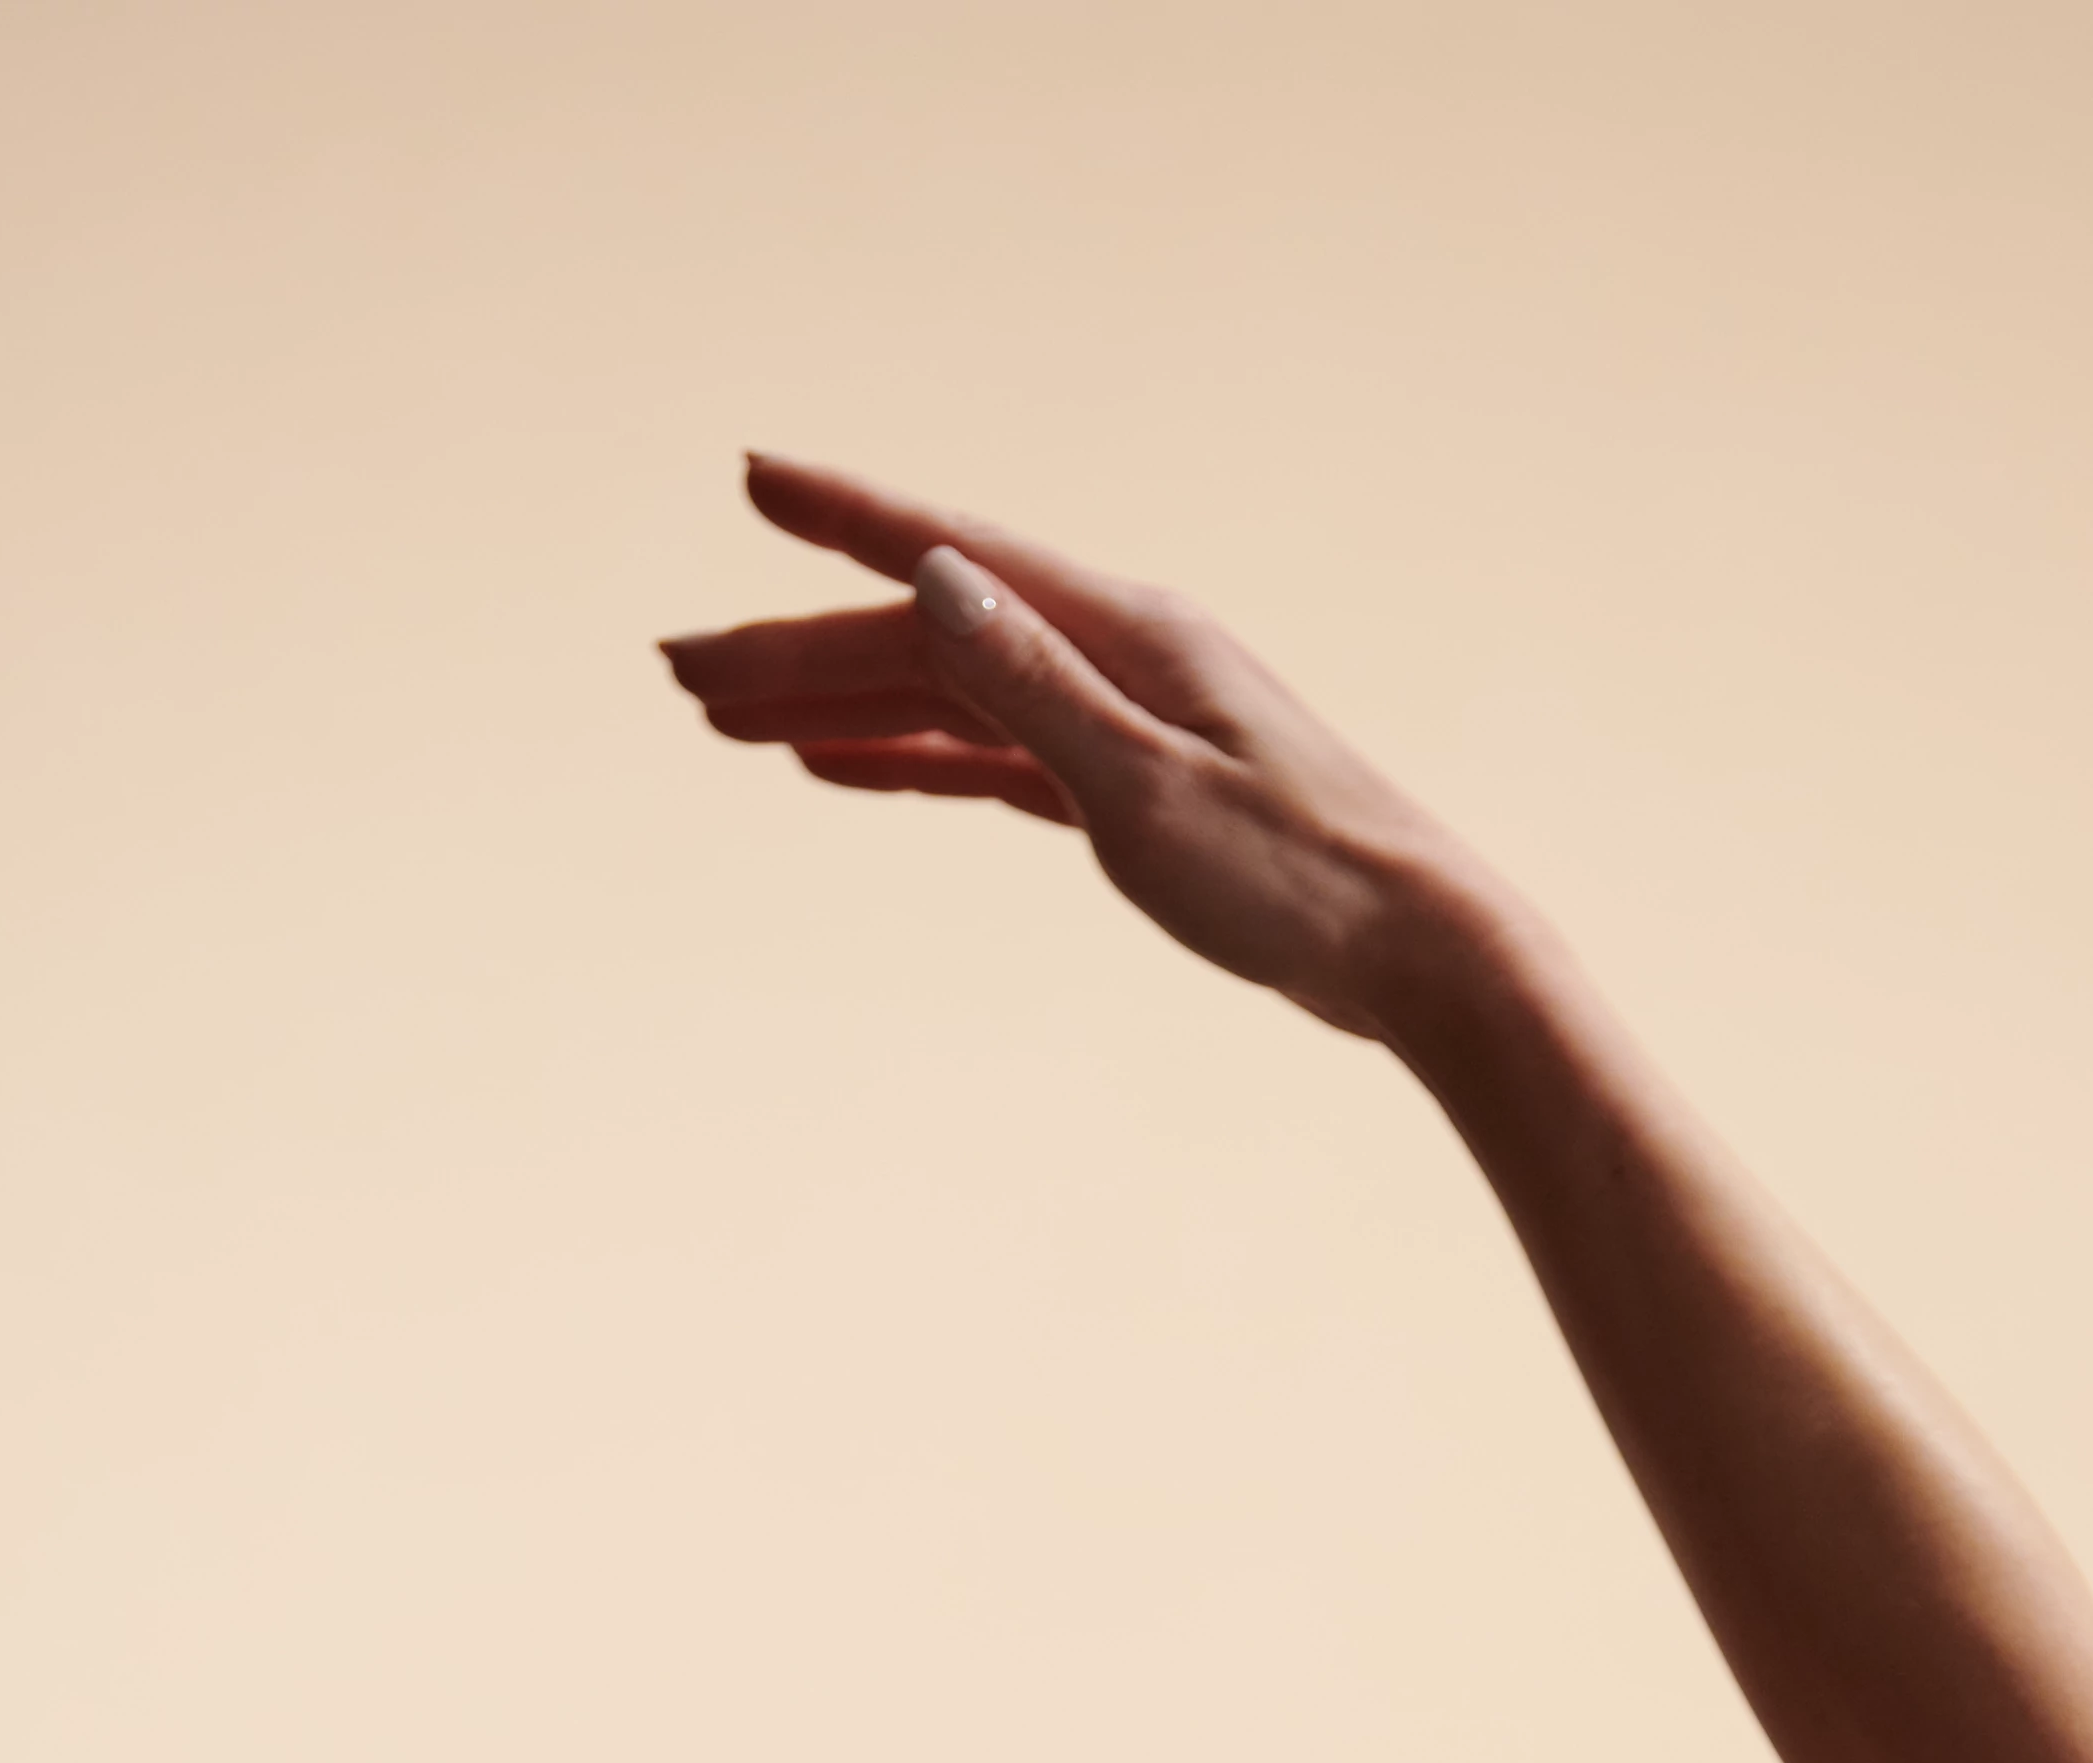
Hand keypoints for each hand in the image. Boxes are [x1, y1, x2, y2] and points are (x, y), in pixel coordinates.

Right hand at [660, 460, 1498, 1040]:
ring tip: (724, 716)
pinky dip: (910, 755)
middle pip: (926, 636)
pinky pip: (991, 756)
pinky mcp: (1128, 790)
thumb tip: (931, 577)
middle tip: (676, 672)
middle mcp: (1115, 655)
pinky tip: (838, 761)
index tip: (751, 477)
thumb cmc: (1298, 881)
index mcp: (1123, 633)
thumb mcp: (1148, 792)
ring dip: (836, 701)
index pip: (953, 559)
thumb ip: (1032, 688)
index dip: (844, 519)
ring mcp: (1121, 719)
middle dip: (796, 646)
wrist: (1415, 955)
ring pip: (948, 696)